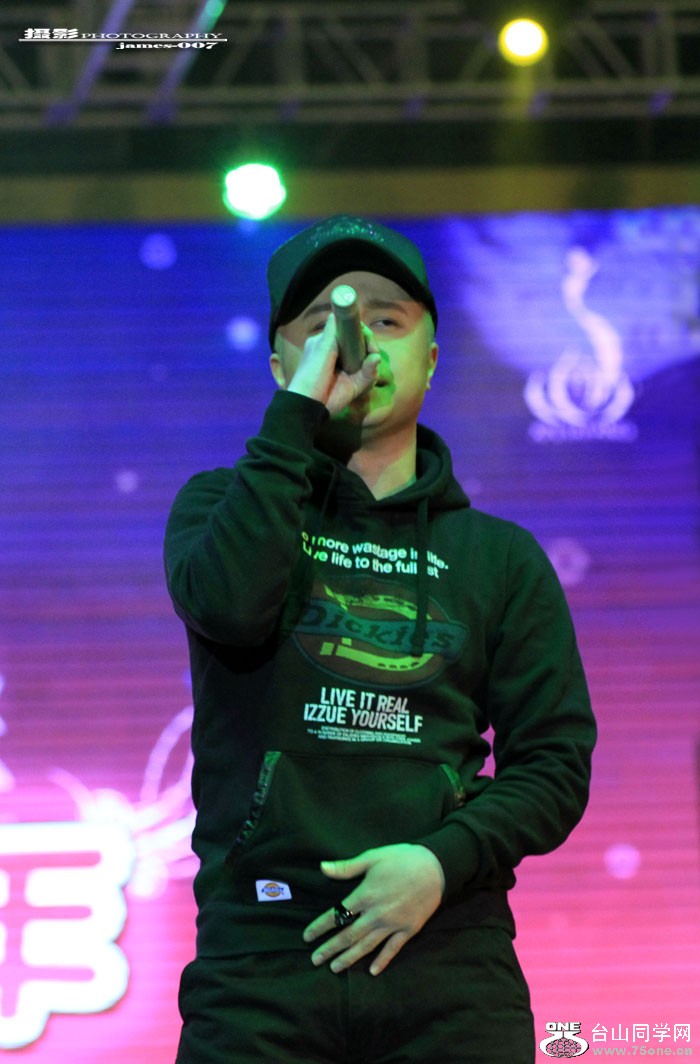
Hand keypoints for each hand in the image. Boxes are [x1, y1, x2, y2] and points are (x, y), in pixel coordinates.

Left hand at [287, 314, 380, 415]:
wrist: (309, 403)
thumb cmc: (311, 373)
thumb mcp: (321, 348)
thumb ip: (331, 331)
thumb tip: (337, 313)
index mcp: (327, 344)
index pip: (347, 332)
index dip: (358, 330)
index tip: (364, 331)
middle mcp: (339, 356)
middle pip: (360, 344)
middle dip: (368, 342)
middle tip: (371, 346)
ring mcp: (348, 370)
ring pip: (367, 358)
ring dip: (372, 355)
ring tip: (372, 355)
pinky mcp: (355, 384)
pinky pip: (369, 375)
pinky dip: (372, 369)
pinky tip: (372, 364)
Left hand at [302, 843, 444, 975]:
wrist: (436, 867)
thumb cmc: (402, 859)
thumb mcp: (373, 857)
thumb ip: (347, 867)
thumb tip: (322, 867)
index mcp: (366, 895)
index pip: (337, 914)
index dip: (320, 926)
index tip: (307, 936)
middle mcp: (376, 914)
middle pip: (349, 935)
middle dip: (330, 948)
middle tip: (315, 960)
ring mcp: (393, 924)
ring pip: (367, 945)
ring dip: (350, 958)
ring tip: (335, 968)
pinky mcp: (408, 930)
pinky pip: (393, 949)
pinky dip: (382, 960)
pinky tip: (373, 971)